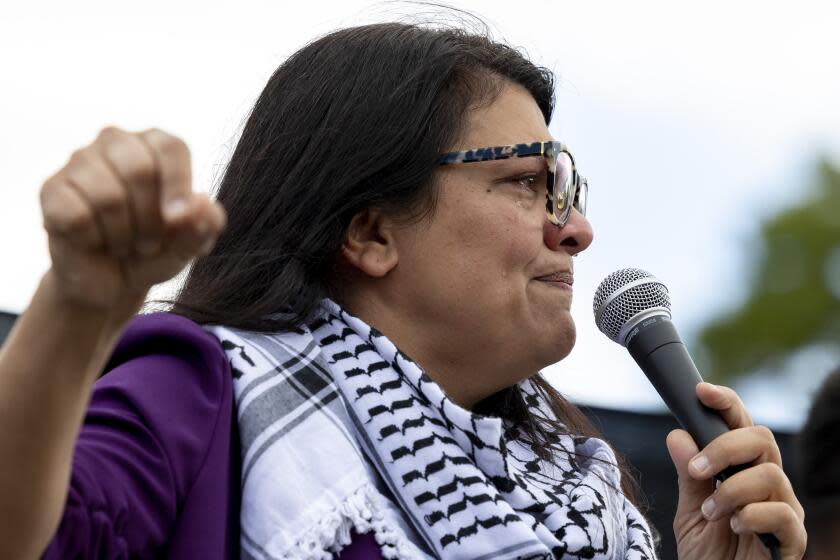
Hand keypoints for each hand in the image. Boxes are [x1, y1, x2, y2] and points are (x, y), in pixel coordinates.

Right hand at [39, 127, 225, 312]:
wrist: (113, 281)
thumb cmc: (156, 250)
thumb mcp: (190, 244)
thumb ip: (206, 224)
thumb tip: (201, 202)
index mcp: (154, 143)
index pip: (169, 147)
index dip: (177, 187)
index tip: (177, 221)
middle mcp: (115, 142)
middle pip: (138, 168)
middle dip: (151, 218)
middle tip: (150, 242)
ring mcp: (79, 162)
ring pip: (108, 196)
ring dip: (123, 235)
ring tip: (124, 243)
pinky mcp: (51, 190)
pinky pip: (77, 215)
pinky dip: (94, 240)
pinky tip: (95, 241)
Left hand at [667, 383, 805, 559]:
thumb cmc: (710, 555)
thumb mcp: (689, 513)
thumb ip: (687, 477)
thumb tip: (678, 435)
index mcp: (742, 470)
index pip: (741, 426)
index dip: (726, 403)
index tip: (701, 392)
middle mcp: (768, 484)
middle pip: (762, 438)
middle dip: (724, 447)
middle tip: (697, 470)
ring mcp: (784, 510)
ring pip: (770, 474)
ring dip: (731, 490)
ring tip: (711, 513)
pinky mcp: (793, 539)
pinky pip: (782, 513)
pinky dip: (752, 515)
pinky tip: (734, 527)